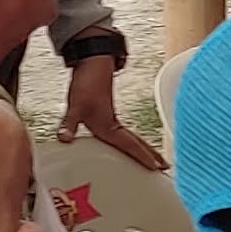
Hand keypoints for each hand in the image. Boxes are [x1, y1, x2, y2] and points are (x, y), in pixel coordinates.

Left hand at [57, 53, 163, 169]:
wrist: (93, 64)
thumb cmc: (87, 83)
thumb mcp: (75, 106)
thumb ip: (69, 124)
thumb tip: (64, 139)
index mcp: (109, 126)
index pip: (129, 145)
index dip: (142, 157)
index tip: (155, 167)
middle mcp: (114, 125)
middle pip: (138, 143)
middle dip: (152, 155)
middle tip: (166, 166)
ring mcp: (112, 120)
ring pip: (134, 138)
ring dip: (145, 149)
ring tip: (155, 159)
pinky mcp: (108, 116)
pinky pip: (125, 134)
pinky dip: (133, 142)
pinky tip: (129, 145)